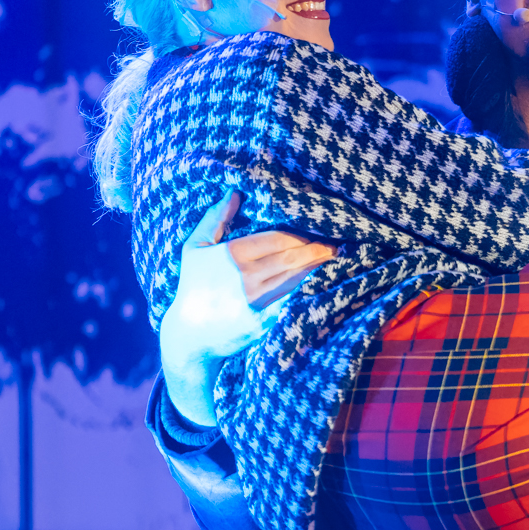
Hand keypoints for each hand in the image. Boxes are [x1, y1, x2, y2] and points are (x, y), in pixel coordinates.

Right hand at [159, 192, 333, 425]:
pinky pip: (296, 301)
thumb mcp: (194, 249)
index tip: (319, 229)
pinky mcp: (266, 322)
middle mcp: (247, 276)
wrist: (189, 337)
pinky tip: (328, 283)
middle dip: (319, 249)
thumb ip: (214, 219)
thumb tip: (234, 192)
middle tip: (338, 243)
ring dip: (322, 267)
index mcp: (233, 254)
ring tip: (339, 258)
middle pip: (294, 256)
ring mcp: (258, 301)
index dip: (303, 234)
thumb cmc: (193, 287)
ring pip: (299, 278)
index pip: (280, 237)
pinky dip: (313, 290)